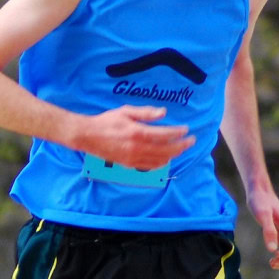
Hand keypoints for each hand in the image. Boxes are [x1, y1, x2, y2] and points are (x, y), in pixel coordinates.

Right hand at [74, 106, 193, 169]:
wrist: (87, 136)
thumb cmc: (106, 121)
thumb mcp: (126, 111)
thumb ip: (146, 113)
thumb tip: (164, 113)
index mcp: (138, 133)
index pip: (166, 135)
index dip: (179, 133)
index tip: (186, 129)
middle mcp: (138, 148)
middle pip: (167, 150)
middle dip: (182, 146)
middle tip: (191, 141)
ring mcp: (133, 159)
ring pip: (160, 161)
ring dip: (174, 155)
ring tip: (181, 148)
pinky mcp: (129, 165)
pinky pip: (150, 167)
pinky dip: (161, 163)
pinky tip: (166, 158)